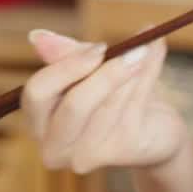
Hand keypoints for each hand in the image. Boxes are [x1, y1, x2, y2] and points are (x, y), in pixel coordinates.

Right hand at [21, 30, 187, 174]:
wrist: (153, 129)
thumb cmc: (112, 94)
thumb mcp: (89, 69)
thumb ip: (67, 54)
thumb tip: (37, 36)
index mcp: (38, 121)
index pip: (37, 94)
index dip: (67, 67)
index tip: (99, 47)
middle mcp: (55, 146)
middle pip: (75, 106)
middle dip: (105, 75)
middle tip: (131, 50)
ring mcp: (88, 155)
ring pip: (111, 104)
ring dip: (132, 71)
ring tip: (145, 48)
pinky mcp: (121, 151)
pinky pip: (135, 106)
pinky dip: (148, 75)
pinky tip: (155, 53)